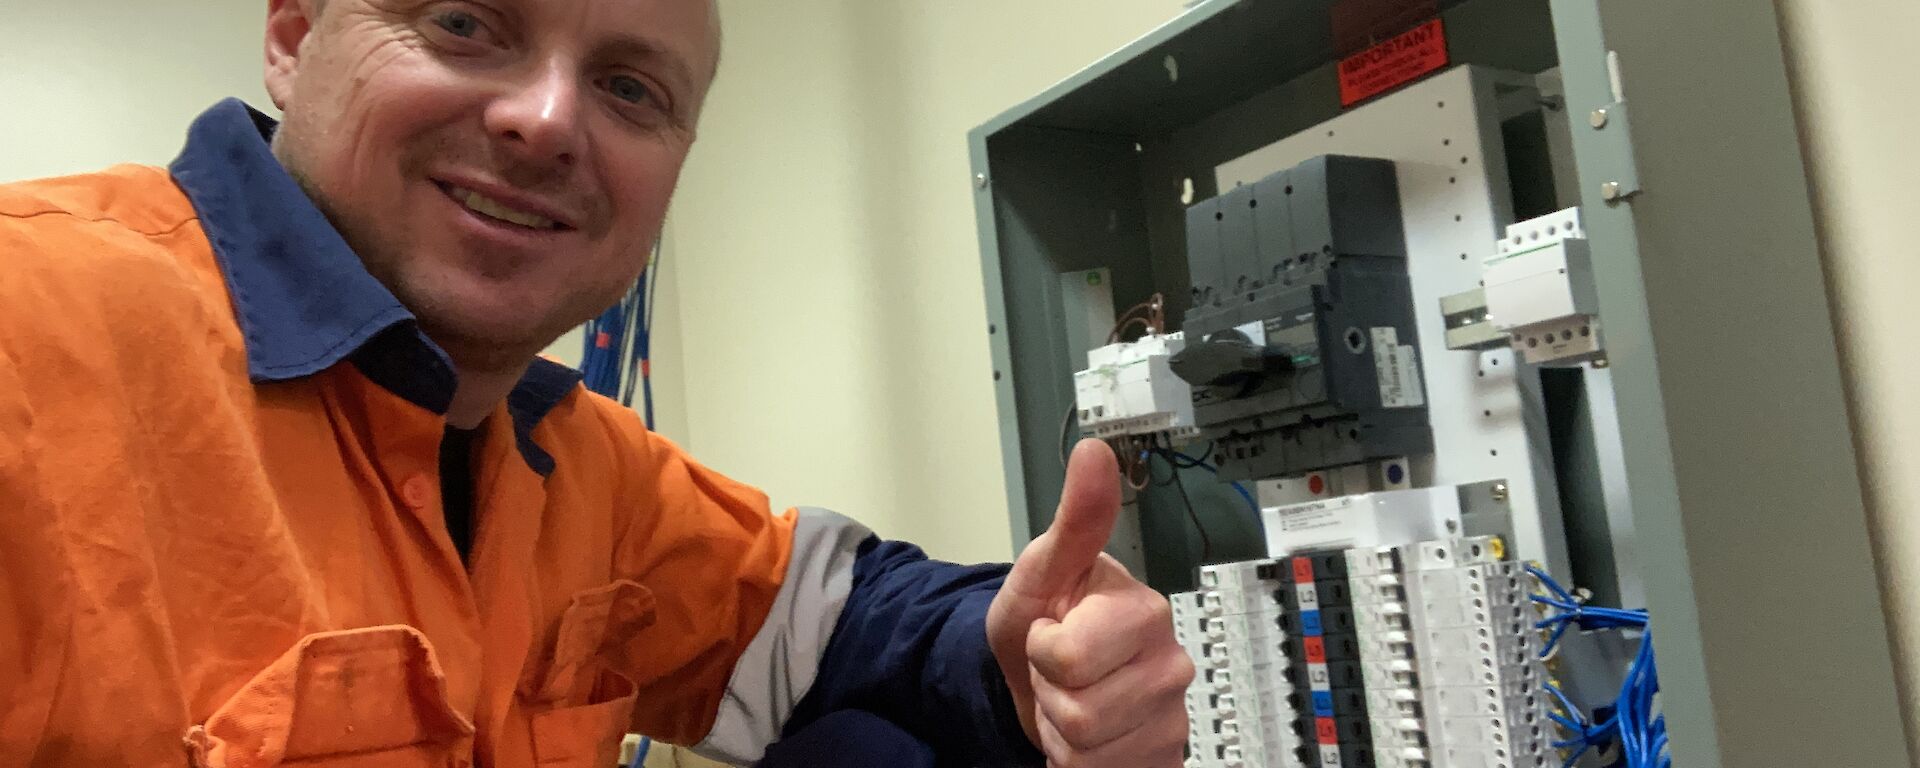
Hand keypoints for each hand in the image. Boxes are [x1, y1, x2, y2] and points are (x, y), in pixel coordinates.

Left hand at [987, 439, 1194, 766]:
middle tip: (1059, 668)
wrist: (1039, 676)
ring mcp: (1170, 717)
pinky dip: (1076, 764)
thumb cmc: (1044, 618)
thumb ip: (1076, 518)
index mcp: (1146, 612)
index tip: (1051, 630)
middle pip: (1081, 713)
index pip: (1067, 657)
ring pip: (1088, 752)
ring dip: (1061, 731)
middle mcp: (1171, 666)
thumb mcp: (1045, 567)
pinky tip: (1086, 735)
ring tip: (1071, 697)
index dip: (1041, 648)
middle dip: (1051, 693)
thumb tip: (1094, 452)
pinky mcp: (1163, 757)